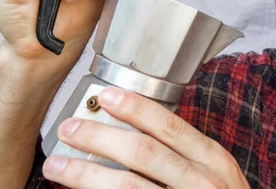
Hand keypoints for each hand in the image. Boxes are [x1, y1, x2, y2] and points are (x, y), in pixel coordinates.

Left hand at [42, 87, 249, 187]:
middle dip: (100, 137)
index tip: (107, 97)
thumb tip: (138, 130)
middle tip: (70, 128)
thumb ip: (188, 154)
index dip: (135, 109)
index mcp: (214, 161)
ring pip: (127, 186)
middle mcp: (201, 182)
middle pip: (143, 152)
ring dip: (86, 174)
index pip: (171, 126)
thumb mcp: (218, 174)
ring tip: (57, 165)